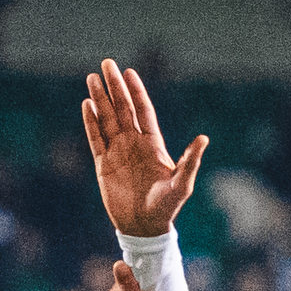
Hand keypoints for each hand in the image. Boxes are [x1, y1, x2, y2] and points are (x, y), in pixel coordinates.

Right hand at [83, 59, 206, 239]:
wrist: (144, 227)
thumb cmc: (167, 206)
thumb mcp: (182, 184)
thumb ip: (190, 160)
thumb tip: (203, 138)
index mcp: (153, 143)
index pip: (143, 110)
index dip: (136, 91)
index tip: (129, 72)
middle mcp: (134, 143)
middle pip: (122, 108)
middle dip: (114, 86)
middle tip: (106, 64)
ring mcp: (117, 152)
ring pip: (106, 119)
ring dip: (100, 99)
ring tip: (91, 79)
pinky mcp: (103, 164)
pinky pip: (95, 138)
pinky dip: (90, 122)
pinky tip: (87, 105)